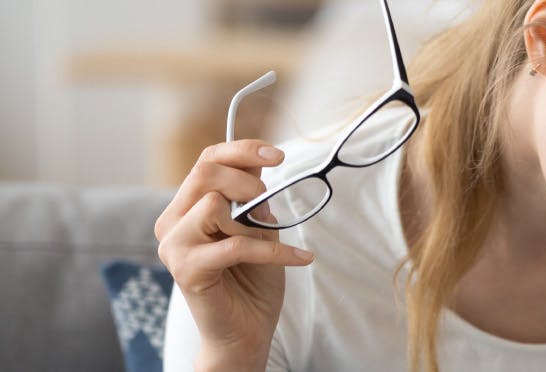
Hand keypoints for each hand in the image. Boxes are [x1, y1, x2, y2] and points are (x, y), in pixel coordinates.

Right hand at [154, 140, 314, 369]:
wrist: (245, 331)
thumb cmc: (252, 281)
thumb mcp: (260, 230)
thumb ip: (254, 200)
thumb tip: (261, 168)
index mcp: (186, 208)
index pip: (206, 162)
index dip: (241, 151)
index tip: (277, 155)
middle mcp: (171, 223)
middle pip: (205, 173)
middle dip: (246, 181)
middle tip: (268, 203)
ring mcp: (174, 246)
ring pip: (213, 205)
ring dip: (251, 223)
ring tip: (266, 245)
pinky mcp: (186, 269)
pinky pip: (236, 245)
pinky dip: (274, 251)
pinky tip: (301, 258)